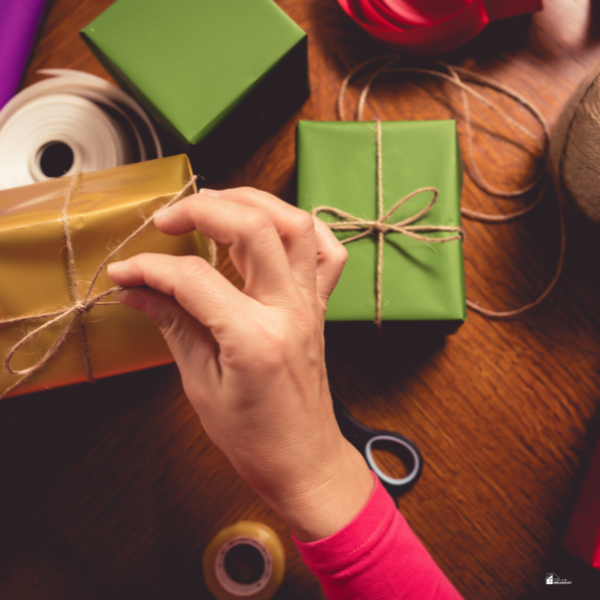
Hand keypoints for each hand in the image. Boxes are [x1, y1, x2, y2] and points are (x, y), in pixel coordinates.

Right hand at [107, 187, 373, 541]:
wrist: (304, 460)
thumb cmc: (255, 438)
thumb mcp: (201, 385)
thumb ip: (173, 325)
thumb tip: (138, 290)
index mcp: (254, 338)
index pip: (193, 278)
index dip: (151, 267)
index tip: (126, 271)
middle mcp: (289, 310)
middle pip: (254, 228)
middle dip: (204, 208)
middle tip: (168, 219)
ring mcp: (310, 304)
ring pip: (296, 224)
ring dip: (254, 202)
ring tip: (215, 205)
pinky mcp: (318, 306)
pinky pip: (327, 251)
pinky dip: (300, 228)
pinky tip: (272, 229)